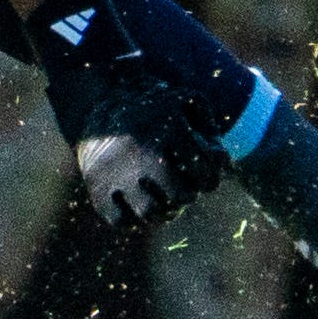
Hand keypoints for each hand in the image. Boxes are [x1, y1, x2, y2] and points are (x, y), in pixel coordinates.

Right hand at [31, 0, 223, 227]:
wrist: (97, 97)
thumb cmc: (152, 105)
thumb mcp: (185, 100)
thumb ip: (210, 128)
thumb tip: (222, 164)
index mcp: (170, 127)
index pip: (206, 175)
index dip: (209, 180)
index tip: (202, 177)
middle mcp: (144, 150)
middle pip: (181, 196)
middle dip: (186, 195)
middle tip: (180, 189)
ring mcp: (117, 169)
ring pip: (151, 212)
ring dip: (162, 212)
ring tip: (162, 201)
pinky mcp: (95, 185)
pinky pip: (120, 221)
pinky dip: (131, 218)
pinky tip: (135, 203)